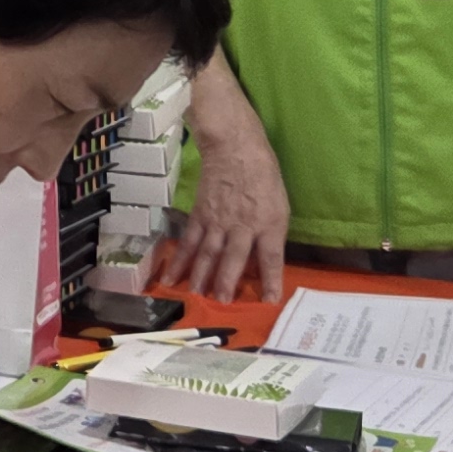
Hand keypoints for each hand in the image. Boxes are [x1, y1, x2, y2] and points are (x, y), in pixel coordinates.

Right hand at [154, 101, 288, 306]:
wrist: (234, 147)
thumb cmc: (264, 175)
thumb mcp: (280, 204)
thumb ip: (272, 233)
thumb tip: (262, 260)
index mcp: (269, 223)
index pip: (271, 258)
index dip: (271, 281)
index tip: (269, 301)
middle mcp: (243, 225)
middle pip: (234, 260)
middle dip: (227, 284)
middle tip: (222, 304)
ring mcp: (218, 221)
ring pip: (208, 254)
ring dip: (201, 278)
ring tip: (196, 297)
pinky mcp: (200, 216)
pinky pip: (189, 242)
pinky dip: (180, 260)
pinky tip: (172, 277)